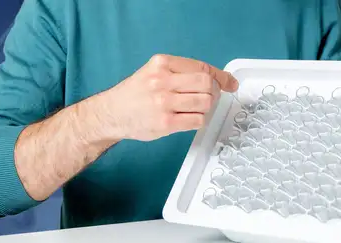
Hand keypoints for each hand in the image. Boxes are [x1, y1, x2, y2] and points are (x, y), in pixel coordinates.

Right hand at [91, 54, 238, 140]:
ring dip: (205, 108)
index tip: (229, 83)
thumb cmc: (133, 95)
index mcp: (161, 63)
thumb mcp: (153, 73)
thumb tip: (217, 80)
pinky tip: (188, 119)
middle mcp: (162, 80)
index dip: (220, 76)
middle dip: (212, 92)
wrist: (110, 114)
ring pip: (205, 102)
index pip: (201, 67)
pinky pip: (197, 120)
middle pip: (206, 83)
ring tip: (194, 109)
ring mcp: (164, 102)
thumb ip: (180, 73)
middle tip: (207, 98)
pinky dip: (198, 120)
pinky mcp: (165, 122)